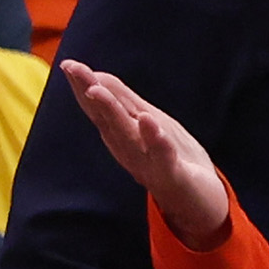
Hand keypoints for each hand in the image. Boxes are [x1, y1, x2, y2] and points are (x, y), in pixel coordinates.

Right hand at [58, 61, 232, 246]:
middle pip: (107, 119)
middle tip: (72, 69)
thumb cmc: (170, 159)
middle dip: (89, 93)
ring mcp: (150, 164)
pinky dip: (155, 141)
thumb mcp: (149, 124)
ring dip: (113, 112)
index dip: (84, 87)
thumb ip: (125, 104)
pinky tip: (148, 122)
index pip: (100, 109)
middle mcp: (130, 149)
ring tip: (98, 90)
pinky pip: (162, 158)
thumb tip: (96, 78)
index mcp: (123, 136)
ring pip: (128, 136)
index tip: (68, 64)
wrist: (200, 204)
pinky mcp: (173, 177)